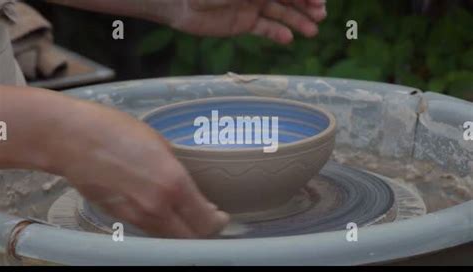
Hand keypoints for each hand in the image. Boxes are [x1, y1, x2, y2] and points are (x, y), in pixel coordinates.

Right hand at [53, 99, 229, 237]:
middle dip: (204, 231)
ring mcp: (137, 216)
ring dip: (183, 230)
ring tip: (188, 215)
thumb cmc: (114, 130)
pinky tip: (164, 211)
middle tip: (209, 219)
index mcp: (173, 184)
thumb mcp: (159, 143)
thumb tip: (191, 190)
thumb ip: (178, 170)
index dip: (218, 222)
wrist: (70, 139)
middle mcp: (157, 207)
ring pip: (170, 237)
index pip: (206, 221)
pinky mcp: (120, 218)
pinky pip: (150, 230)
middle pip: (191, 238)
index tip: (221, 216)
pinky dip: (163, 226)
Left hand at [161, 0, 326, 43]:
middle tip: (321, 15)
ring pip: (280, 13)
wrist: (179, 2)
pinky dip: (277, 33)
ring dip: (297, 20)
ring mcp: (252, 6)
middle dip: (306, 4)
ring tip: (313, 31)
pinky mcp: (243, 23)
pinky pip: (264, 28)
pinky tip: (289, 39)